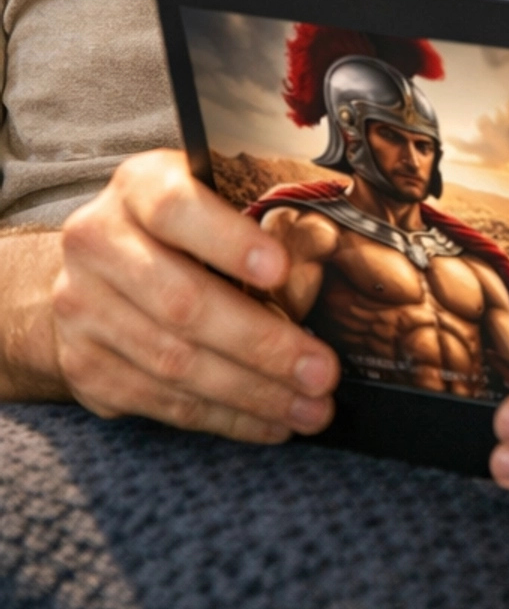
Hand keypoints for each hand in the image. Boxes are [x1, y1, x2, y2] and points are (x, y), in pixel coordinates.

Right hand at [52, 150, 339, 441]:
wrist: (91, 267)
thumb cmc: (178, 226)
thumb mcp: (209, 196)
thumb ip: (254, 213)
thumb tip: (327, 247)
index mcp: (138, 186)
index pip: (177, 208)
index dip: (229, 241)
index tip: (282, 270)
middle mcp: (98, 244)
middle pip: (183, 302)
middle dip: (262, 344)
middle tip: (322, 372)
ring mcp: (81, 309)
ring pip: (173, 363)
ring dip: (251, 394)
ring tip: (310, 408)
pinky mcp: (83, 365)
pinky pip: (159, 402)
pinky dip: (222, 417)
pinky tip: (268, 422)